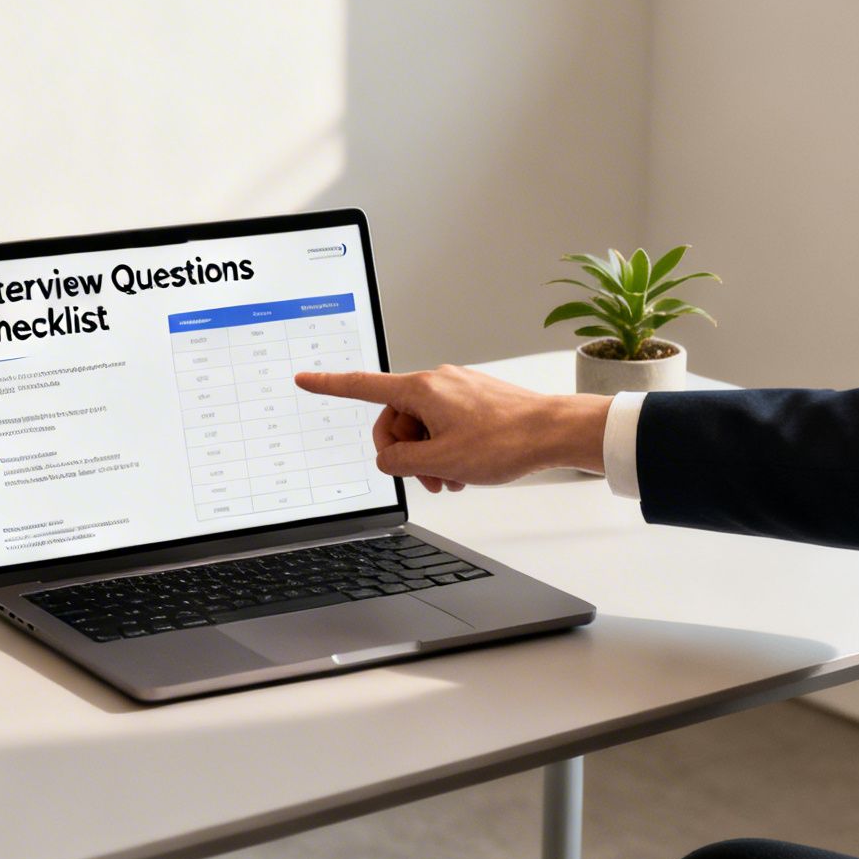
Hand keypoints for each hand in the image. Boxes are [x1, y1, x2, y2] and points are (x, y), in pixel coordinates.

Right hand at [293, 365, 610, 491]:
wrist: (555, 432)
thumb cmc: (506, 441)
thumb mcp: (440, 462)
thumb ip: (400, 462)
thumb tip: (387, 460)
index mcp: (421, 389)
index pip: (362, 386)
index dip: (328, 385)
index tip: (304, 379)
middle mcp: (436, 382)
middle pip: (395, 420)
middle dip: (404, 454)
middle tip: (426, 479)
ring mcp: (457, 389)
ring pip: (422, 427)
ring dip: (429, 457)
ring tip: (451, 480)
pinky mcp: (475, 400)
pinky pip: (444, 424)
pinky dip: (447, 449)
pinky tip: (465, 470)